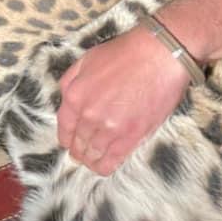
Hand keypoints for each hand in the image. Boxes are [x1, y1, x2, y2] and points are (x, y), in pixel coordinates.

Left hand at [56, 24, 191, 174]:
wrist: (158, 56)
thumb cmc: (125, 54)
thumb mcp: (87, 59)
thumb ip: (70, 80)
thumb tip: (65, 98)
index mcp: (75, 95)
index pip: (64, 128)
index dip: (66, 138)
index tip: (70, 141)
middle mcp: (89, 115)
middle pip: (78, 144)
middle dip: (78, 151)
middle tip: (82, 153)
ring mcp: (110, 128)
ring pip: (93, 155)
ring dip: (91, 160)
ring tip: (92, 160)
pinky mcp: (132, 136)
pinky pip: (112, 161)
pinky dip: (105, 166)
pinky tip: (104, 165)